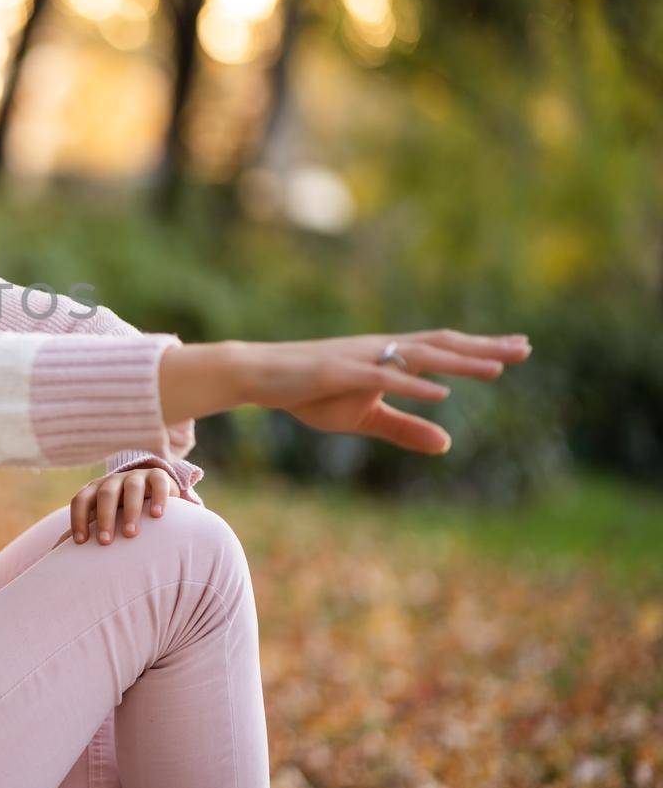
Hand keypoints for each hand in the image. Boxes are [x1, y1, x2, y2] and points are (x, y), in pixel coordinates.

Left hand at [58, 465, 176, 545]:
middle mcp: (114, 481)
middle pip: (104, 494)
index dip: (78, 519)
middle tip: (105, 542)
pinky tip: (157, 516)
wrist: (153, 491)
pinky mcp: (159, 476)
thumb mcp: (100, 516)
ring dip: (130, 510)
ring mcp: (137, 477)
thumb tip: (52, 553)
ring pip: (131, 488)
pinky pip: (158, 483)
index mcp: (95, 490)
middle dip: (103, 517)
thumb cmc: (121, 511)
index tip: (80, 543)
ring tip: (130, 534)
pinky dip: (158, 497)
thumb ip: (82, 529)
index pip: (80, 500)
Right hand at [238, 331, 529, 452]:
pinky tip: (440, 393)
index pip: (443, 350)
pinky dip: (413, 385)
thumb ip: (406, 428)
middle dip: (483, 347)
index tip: (518, 348)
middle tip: (526, 348)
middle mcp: (382, 351)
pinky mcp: (339, 372)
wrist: (260, 376)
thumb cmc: (310, 393)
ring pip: (419, 357)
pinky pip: (383, 378)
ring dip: (458, 362)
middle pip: (442, 345)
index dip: (480, 349)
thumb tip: (449, 443)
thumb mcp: (364, 418)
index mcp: (389, 358)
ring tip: (496, 368)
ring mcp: (362, 359)